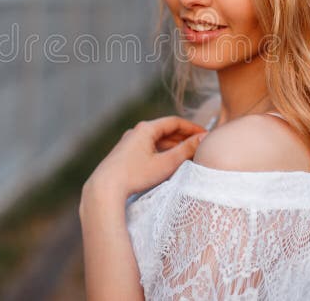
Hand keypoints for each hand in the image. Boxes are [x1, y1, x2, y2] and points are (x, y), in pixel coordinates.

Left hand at [85, 116, 208, 199]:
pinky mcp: (125, 154)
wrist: (104, 188)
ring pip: (157, 140)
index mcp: (146, 129)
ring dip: (173, 146)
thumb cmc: (135, 175)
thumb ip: (186, 150)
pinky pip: (148, 148)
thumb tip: (204, 138)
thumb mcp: (165, 163)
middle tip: (200, 145)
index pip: (174, 122)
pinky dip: (161, 152)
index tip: (205, 135)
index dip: (192, 128)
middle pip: (165, 130)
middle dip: (184, 137)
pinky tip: (168, 163)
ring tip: (188, 155)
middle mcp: (136, 131)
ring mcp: (129, 142)